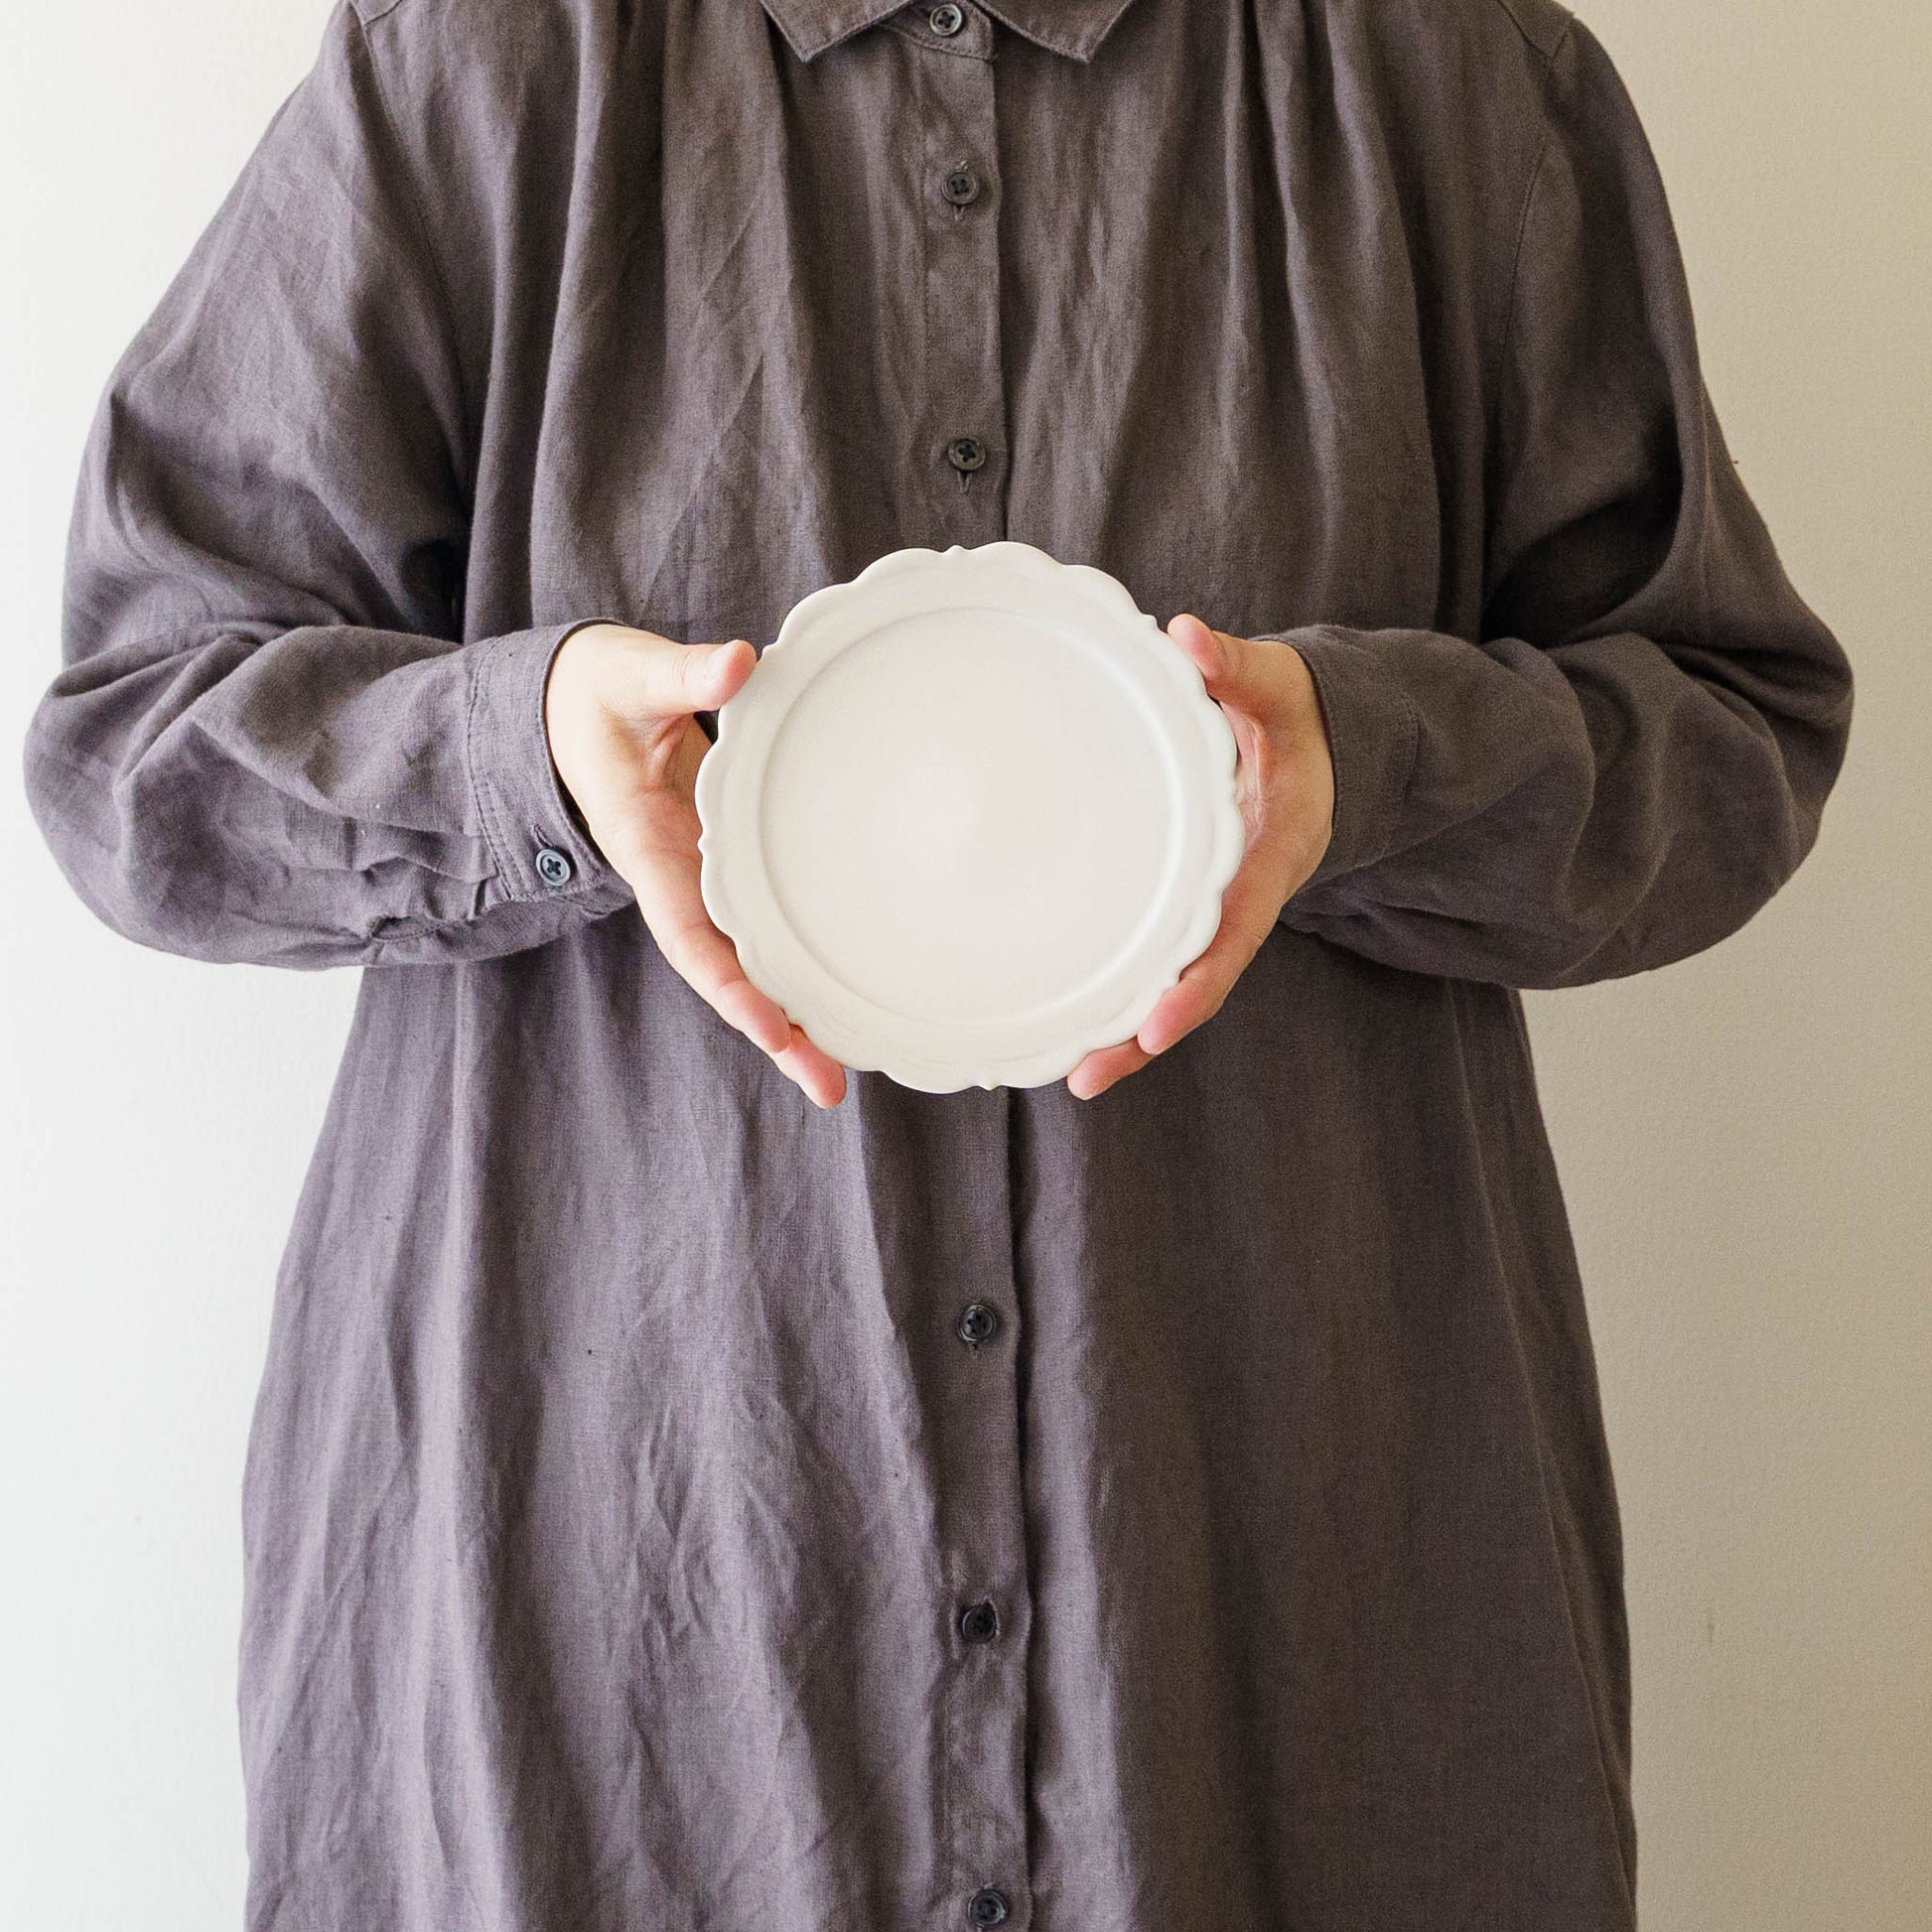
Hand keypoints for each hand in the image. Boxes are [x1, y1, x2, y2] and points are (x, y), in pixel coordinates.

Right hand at [545, 622, 848, 1107]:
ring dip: (797, 1013)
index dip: (727, 984)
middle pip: (728, 973)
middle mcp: (679, 879)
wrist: (583, 702)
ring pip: (753, 959)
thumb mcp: (631, 675)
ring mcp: (708, 878)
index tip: (768, 1027)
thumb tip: (735, 664)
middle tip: (831, 1086)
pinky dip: (803, 963)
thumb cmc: (603, 691)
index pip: (686, 932)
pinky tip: (849, 995)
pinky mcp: (735, 865)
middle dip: (774, 1031)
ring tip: (850, 1068)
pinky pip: (770, 924)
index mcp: (647, 847)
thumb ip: (681, 675)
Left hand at [1064, 612, 1334, 1100]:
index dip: (1198, 981)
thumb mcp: (1277, 686)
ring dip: (1127, 1033)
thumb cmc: (1294, 715)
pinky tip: (1071, 1025)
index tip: (1157, 1024)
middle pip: (1197, 981)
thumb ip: (1236, 664)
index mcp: (1272, 854)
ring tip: (1069, 1074)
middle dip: (1146, 1034)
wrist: (1322, 743)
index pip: (1235, 929)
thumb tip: (1184, 633)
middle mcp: (1244, 897)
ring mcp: (1216, 910)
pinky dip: (1122, 996)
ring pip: (1174, 984)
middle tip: (1086, 1075)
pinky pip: (1159, 959)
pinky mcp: (1189, 908)